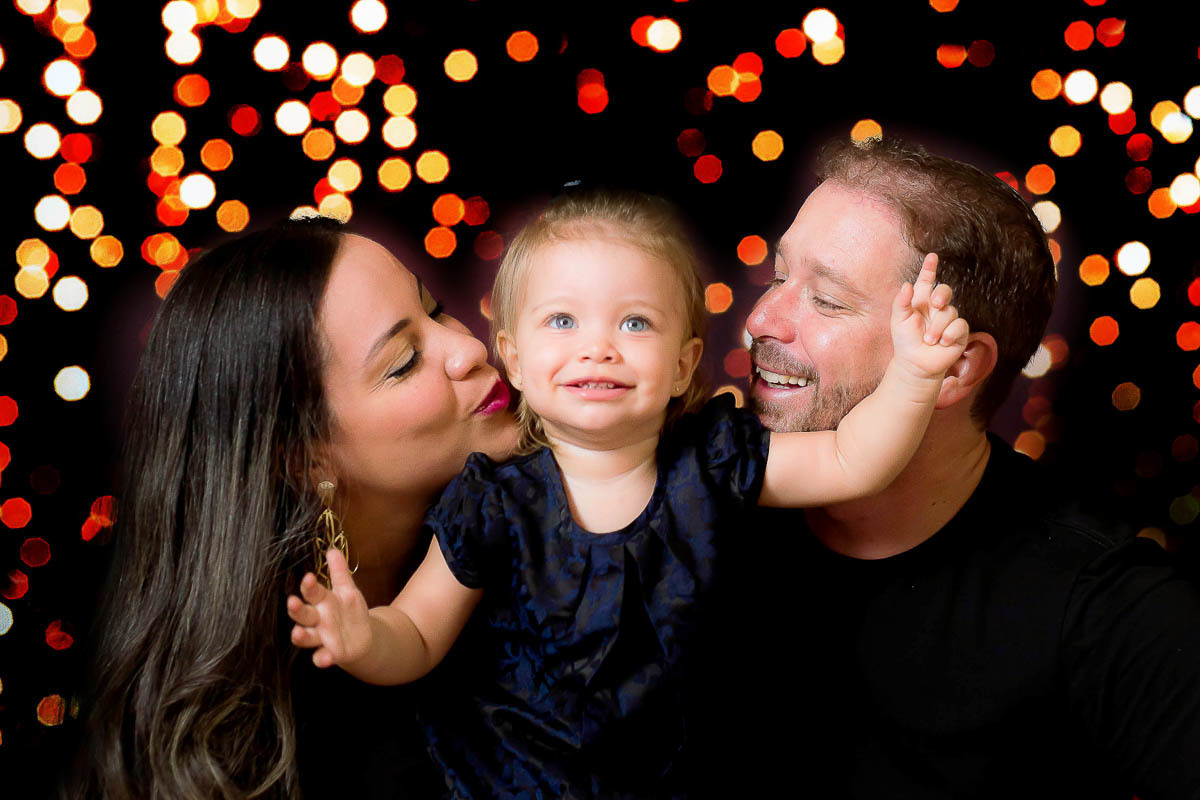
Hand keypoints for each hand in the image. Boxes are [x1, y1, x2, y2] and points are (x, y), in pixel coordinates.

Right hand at [287, 548, 372, 668]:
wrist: (363, 638)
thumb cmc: (349, 611)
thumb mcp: (348, 590)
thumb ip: (339, 572)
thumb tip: (332, 550)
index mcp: (322, 601)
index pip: (312, 592)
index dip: (308, 586)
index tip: (308, 578)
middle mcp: (317, 620)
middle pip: (303, 614)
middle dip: (297, 609)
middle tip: (292, 602)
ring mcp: (322, 638)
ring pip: (306, 636)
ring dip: (301, 636)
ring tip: (297, 633)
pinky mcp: (330, 653)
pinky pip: (321, 657)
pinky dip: (321, 658)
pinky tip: (324, 658)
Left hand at [890, 253, 969, 380]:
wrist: (915, 364)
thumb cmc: (905, 341)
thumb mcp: (898, 320)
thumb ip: (901, 301)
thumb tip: (907, 284)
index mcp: (920, 301)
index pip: (926, 281)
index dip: (930, 268)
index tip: (932, 256)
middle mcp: (936, 308)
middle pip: (945, 290)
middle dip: (941, 294)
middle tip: (934, 304)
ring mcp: (948, 319)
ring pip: (950, 312)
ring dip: (937, 328)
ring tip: (928, 340)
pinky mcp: (959, 332)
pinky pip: (959, 325)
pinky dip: (949, 334)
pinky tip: (942, 343)